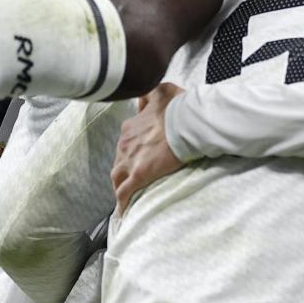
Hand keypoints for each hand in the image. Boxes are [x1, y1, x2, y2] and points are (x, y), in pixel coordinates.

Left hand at [112, 83, 186, 213]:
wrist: (186, 123)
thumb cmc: (178, 107)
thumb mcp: (162, 90)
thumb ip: (150, 93)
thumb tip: (143, 94)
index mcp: (131, 126)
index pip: (125, 141)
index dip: (131, 150)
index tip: (138, 156)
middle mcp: (125, 143)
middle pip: (119, 160)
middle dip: (124, 169)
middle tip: (133, 177)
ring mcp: (130, 160)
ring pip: (117, 178)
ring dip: (120, 186)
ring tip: (126, 196)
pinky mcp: (139, 175)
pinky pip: (125, 193)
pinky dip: (122, 203)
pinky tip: (124, 212)